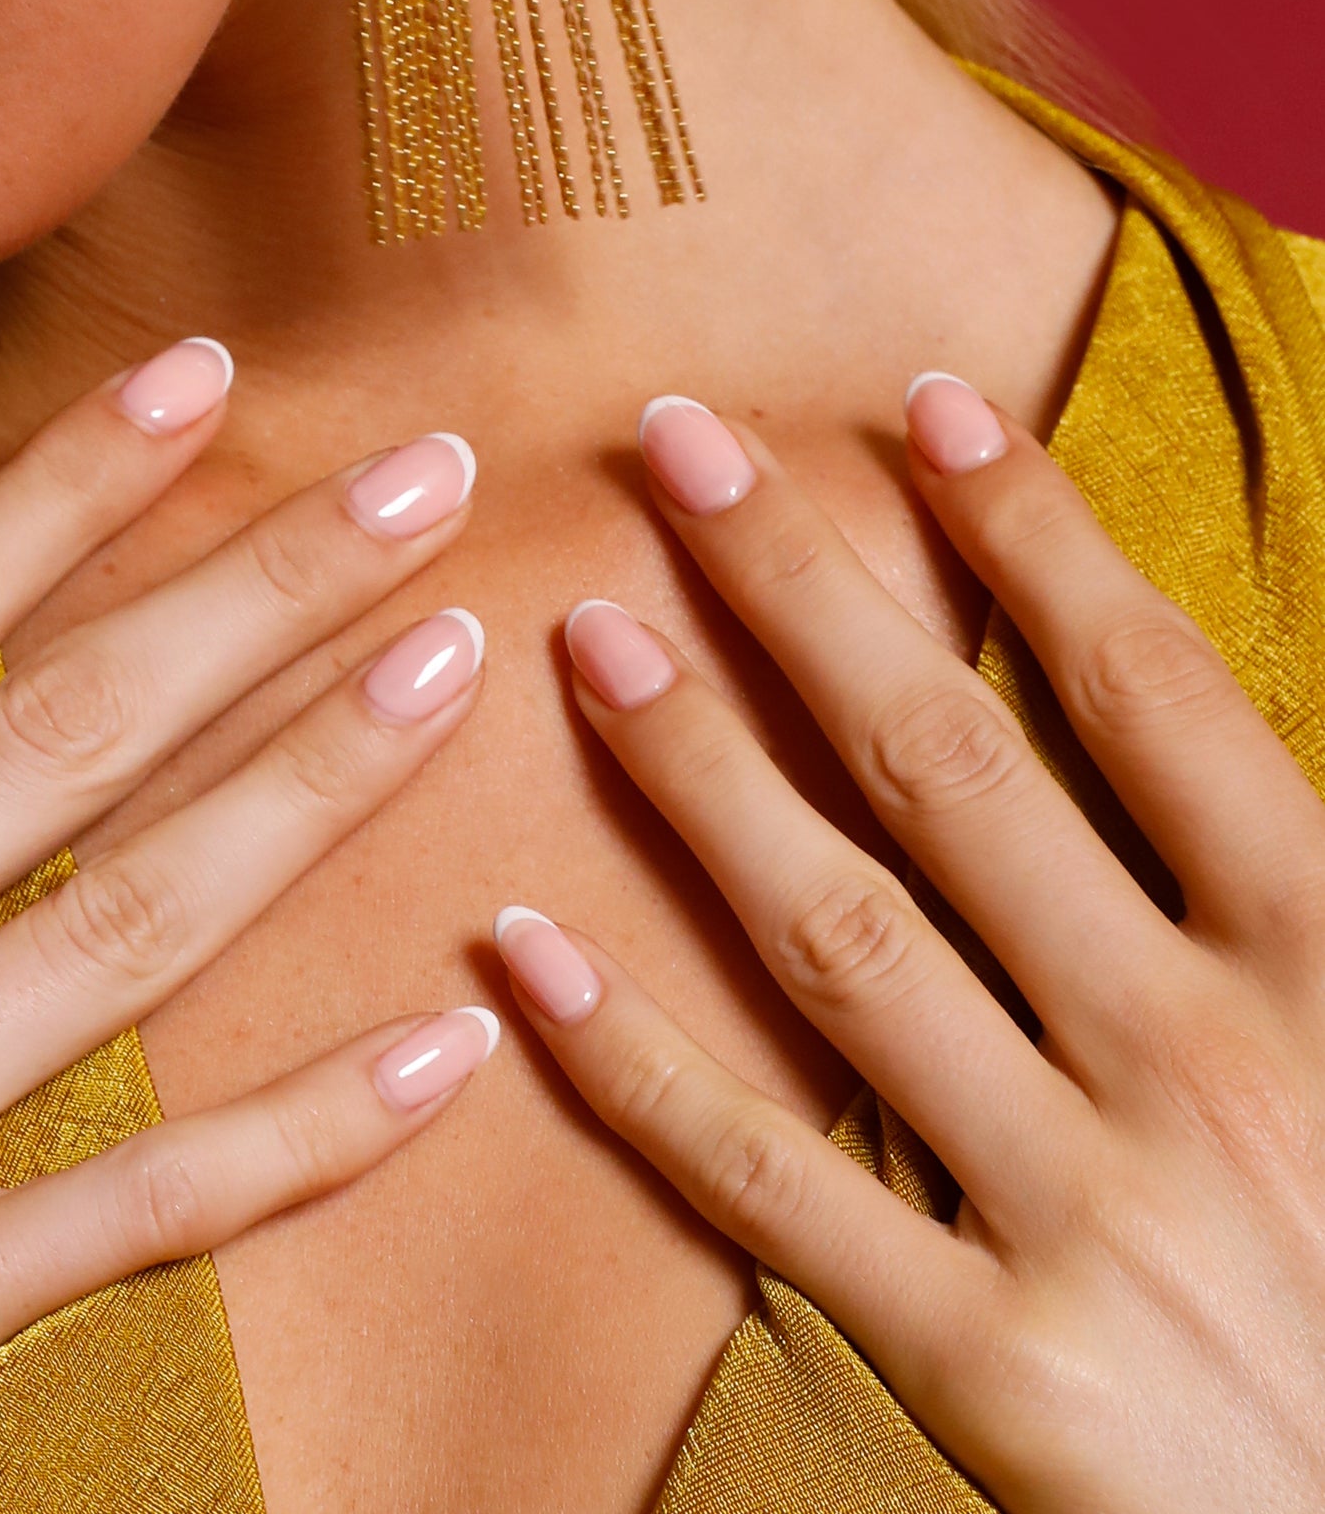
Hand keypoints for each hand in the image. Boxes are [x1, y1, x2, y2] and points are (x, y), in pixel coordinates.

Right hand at [0, 341, 493, 1513]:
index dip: (62, 489)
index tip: (194, 382)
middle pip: (65, 737)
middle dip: (260, 591)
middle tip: (420, 481)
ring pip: (128, 931)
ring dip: (312, 790)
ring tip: (450, 669)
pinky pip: (125, 1218)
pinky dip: (294, 1140)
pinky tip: (432, 1050)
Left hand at [493, 379, 1324, 1512]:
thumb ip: (1294, 861)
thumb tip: (1173, 687)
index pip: (1147, 696)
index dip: (1033, 536)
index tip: (919, 403)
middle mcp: (1197, 1062)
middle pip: (956, 774)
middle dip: (804, 589)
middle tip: (672, 441)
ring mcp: (1086, 1215)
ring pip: (843, 947)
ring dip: (699, 776)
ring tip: (583, 633)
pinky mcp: (998, 1371)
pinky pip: (778, 1186)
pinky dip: (640, 1065)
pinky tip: (526, 946)